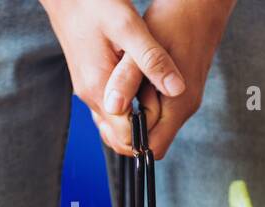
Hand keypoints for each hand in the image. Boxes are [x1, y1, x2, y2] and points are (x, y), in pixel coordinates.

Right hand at [40, 0, 186, 155]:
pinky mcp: (90, 81)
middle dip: (143, 133)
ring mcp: (87, 90)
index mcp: (99, 88)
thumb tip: (176, 89)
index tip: (169, 120)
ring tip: (159, 104)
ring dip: (136, 122)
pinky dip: (127, 109)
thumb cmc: (95, 6)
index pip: (124, 135)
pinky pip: (109, 108)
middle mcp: (90, 95)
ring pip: (112, 124)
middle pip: (117, 136)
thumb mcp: (129, 27)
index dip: (148, 134)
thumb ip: (151, 60)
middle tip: (168, 115)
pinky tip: (143, 93)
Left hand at [124, 0, 236, 158]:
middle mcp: (183, 108)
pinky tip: (126, 86)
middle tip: (110, 105)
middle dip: (125, 131)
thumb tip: (112, 109)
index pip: (150, 149)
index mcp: (178, 106)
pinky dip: (136, 104)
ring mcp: (182, 101)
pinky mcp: (177, 92)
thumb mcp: (141, 51)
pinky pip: (153, 111)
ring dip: (129, 116)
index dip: (126, 142)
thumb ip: (127, 82)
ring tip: (117, 93)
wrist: (199, 5)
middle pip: (148, 142)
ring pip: (149, 126)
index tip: (109, 121)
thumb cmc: (173, 22)